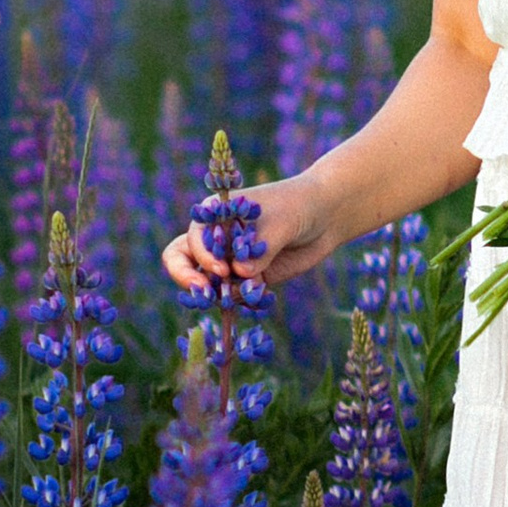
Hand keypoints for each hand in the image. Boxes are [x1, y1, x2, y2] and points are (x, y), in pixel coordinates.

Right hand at [158, 171, 337, 292]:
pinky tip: (264, 296)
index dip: (202, 258)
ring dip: (223, 294)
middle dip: (189, 280)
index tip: (223, 268)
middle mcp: (216, 239)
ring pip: (209, 285)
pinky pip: (236, 296)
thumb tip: (240, 274)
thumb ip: (259, 248)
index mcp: (215, 215)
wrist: (326, 216)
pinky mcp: (249, 277)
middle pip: (181, 261)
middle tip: (206, 294)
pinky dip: (246, 300)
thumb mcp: (280, 222)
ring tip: (251, 291)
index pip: (191, 240)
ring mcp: (231, 259)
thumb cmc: (298, 206)